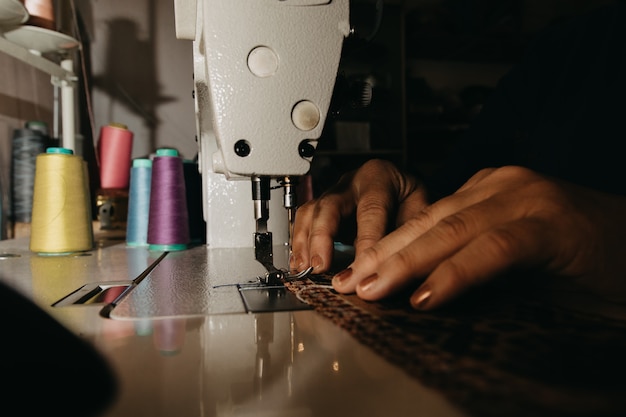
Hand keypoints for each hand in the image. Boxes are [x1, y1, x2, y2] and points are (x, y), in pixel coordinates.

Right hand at [291, 159, 426, 271]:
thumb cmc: (409, 199)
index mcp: (379, 178)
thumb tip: (396, 266)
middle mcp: (351, 182)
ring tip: (305, 268)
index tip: (362, 270)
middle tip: (321, 266)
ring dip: (305, 243)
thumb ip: (409, 233)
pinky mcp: (321, 207)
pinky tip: (299, 264)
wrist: (400, 188)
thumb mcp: (420, 208)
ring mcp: (333, 193)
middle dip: (322, 238)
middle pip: (330, 206)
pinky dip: (299, 244)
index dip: (366, 242)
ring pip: (311, 212)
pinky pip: (304, 221)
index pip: (371, 211)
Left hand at [292, 162, 625, 309]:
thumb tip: (416, 288)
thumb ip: (468, 261)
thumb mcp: (510, 254)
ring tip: (372, 288)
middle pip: (429, 222)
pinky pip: (492, 249)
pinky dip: (457, 273)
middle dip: (384, 255)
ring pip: (452, 230)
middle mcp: (501, 186)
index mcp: (488, 191)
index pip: (425, 218)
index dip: (387, 249)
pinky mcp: (549, 224)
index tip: (358, 275)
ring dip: (407, 263)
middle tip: (349, 283)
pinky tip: (427, 295)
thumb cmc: (576, 254)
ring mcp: (525, 199)